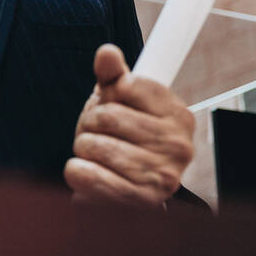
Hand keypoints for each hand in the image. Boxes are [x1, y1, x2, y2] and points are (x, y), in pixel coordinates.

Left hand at [64, 44, 195, 207]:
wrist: (132, 190)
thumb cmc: (127, 139)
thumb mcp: (121, 100)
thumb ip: (113, 74)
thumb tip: (107, 53)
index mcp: (178, 115)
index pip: (126, 85)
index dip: (107, 94)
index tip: (112, 105)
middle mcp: (178, 146)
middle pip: (105, 115)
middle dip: (89, 123)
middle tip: (96, 134)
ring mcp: (161, 176)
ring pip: (92, 145)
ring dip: (82, 148)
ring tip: (95, 155)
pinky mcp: (139, 202)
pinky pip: (89, 176)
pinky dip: (77, 172)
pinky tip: (86, 172)